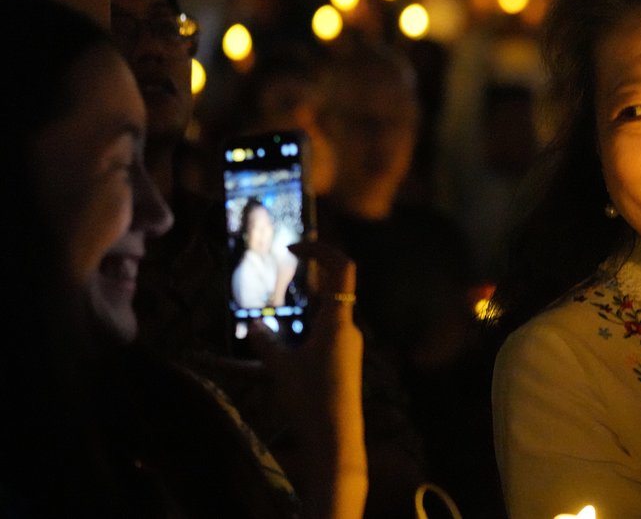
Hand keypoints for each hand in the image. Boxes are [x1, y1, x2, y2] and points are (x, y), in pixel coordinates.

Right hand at [250, 241, 366, 518]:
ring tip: (252, 324)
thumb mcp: (281, 367)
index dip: (321, 250)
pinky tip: (250, 362)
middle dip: (295, 288)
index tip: (294, 248)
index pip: (341, 268)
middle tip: (266, 284)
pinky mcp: (335, 366)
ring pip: (312, 321)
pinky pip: (308, 346)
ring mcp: (341, 348)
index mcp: (338, 320)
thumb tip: (254, 326)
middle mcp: (344, 328)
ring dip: (286, 320)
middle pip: (323, 295)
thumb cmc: (312, 397)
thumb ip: (266, 343)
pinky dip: (286, 347)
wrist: (336, 440)